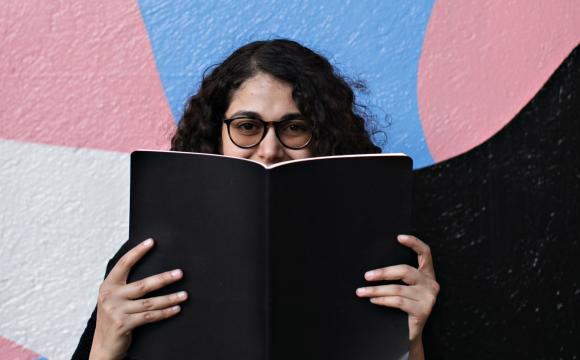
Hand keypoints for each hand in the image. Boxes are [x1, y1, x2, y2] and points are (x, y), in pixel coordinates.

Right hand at [90, 238, 187, 359]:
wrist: (103, 346)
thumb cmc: (113, 318)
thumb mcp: (113, 299)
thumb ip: (124, 286)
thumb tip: (151, 272)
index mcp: (108, 285)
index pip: (123, 264)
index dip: (137, 252)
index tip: (151, 242)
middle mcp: (110, 296)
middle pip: (143, 285)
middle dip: (164, 278)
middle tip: (180, 273)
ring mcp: (116, 311)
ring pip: (150, 302)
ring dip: (170, 298)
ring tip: (184, 294)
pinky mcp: (123, 324)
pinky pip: (149, 316)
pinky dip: (165, 312)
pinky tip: (176, 309)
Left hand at [355, 235, 438, 345]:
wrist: (410, 335)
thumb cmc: (403, 309)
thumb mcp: (404, 289)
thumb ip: (398, 277)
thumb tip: (373, 269)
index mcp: (427, 274)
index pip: (425, 253)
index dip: (414, 243)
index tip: (398, 237)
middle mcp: (431, 284)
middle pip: (405, 271)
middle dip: (383, 272)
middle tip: (366, 276)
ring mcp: (428, 297)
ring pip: (397, 288)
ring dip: (376, 289)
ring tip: (361, 291)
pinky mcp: (423, 310)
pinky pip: (398, 301)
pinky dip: (382, 300)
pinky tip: (373, 300)